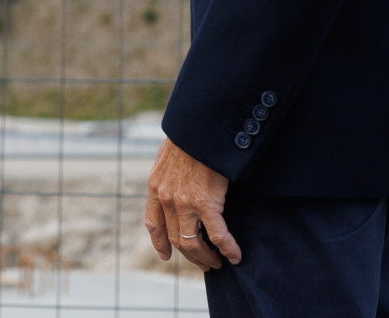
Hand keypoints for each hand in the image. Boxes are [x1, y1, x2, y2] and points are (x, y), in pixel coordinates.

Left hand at [142, 137, 240, 271]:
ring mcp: (185, 203)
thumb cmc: (189, 136)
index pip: (153, 223)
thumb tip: (174, 179)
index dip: (160, 243)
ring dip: (205, 257)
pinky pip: (217, 236)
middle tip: (204, 262)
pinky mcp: (207, 203)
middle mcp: (166, 199)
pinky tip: (235, 255)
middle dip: (190, 255)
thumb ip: (168, 173)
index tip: (166, 255)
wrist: (199, 126)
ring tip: (217, 262)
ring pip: (193, 243)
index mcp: (155, 186)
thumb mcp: (168, 155)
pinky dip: (227, 248)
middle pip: (176, 239)